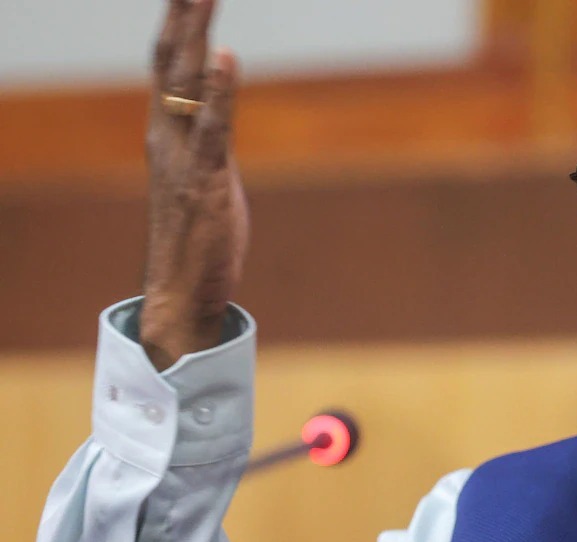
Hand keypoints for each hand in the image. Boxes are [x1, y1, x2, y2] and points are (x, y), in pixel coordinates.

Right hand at [141, 0, 248, 370]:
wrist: (181, 293)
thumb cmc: (197, 238)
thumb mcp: (205, 177)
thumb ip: (209, 139)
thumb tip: (218, 109)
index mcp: (165, 135)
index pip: (167, 65)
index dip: (178, 23)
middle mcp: (166, 139)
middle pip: (169, 62)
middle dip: (181, 15)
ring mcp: (182, 159)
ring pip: (184, 86)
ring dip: (195, 36)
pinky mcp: (204, 183)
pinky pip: (211, 129)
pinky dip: (218, 91)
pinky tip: (225, 58)